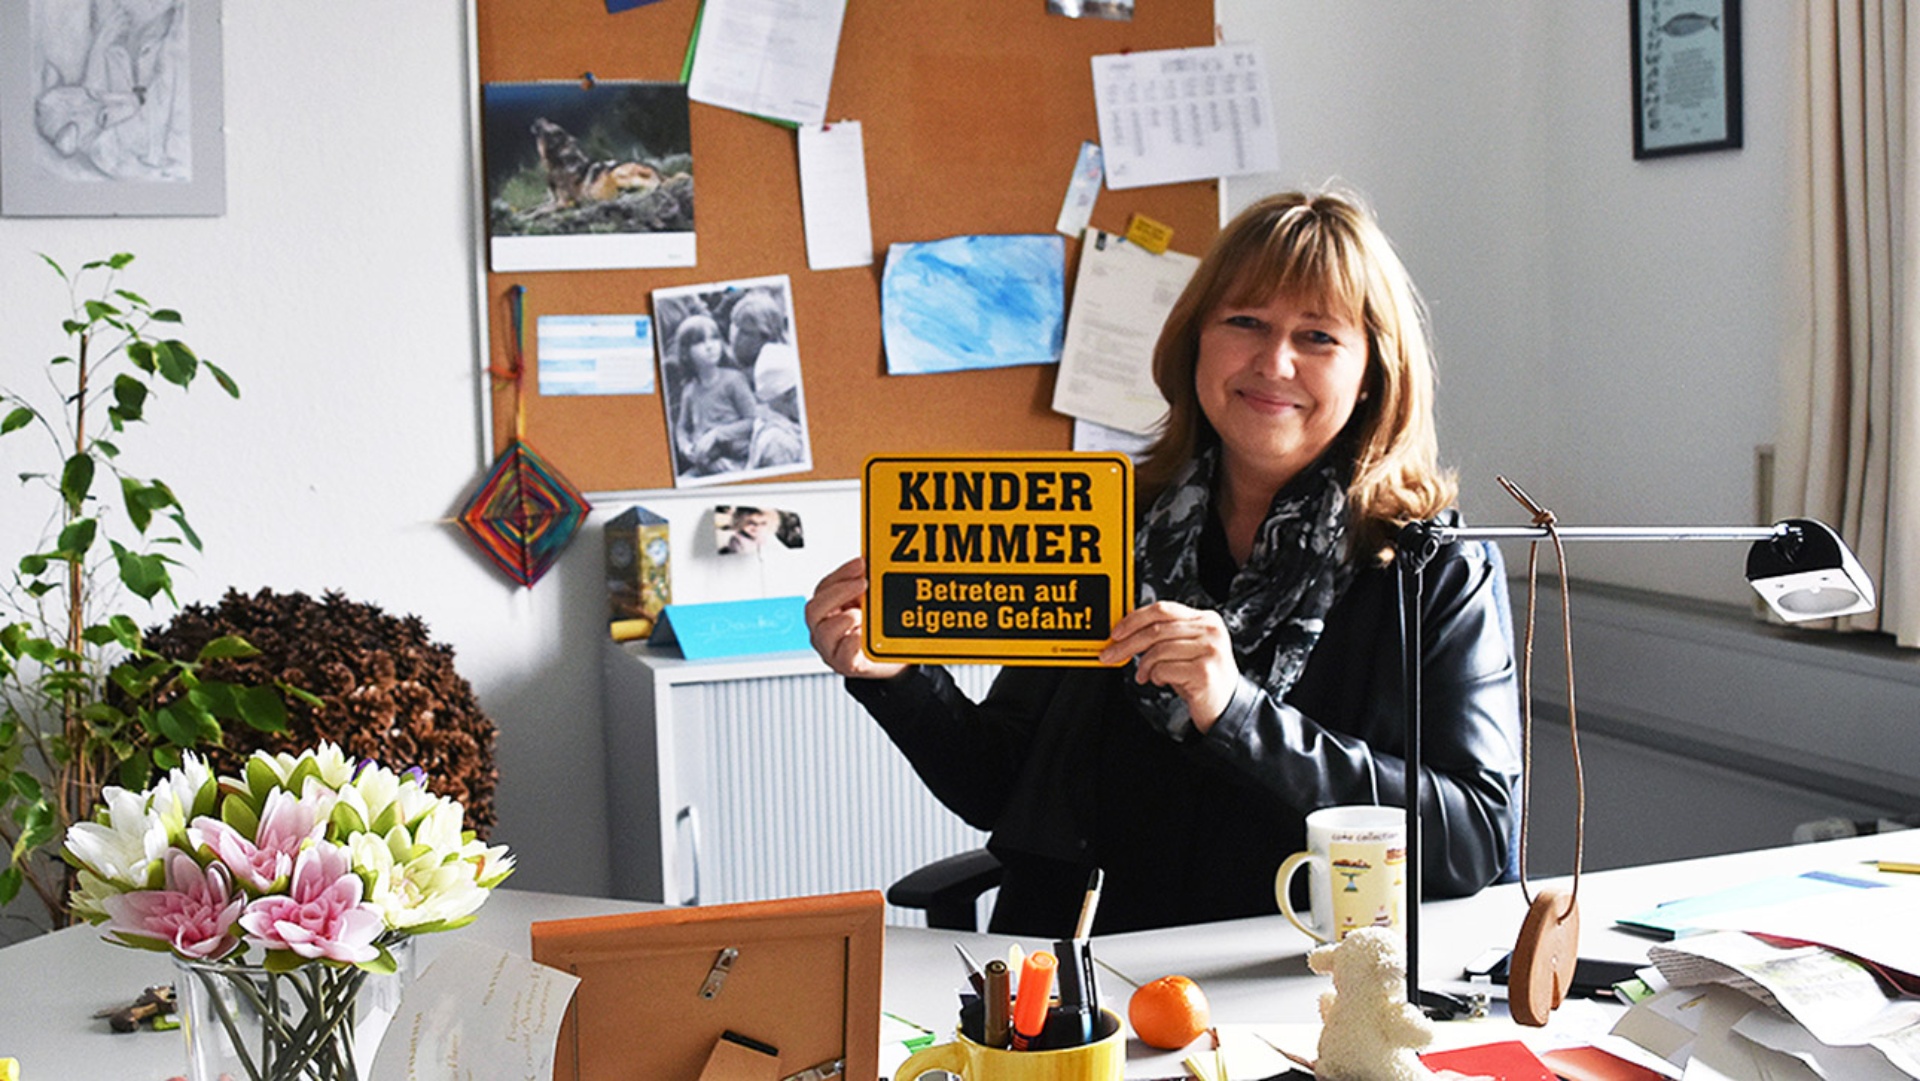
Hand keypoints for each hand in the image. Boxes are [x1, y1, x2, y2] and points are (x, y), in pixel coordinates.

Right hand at [804, 557, 906, 679]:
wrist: (890, 660)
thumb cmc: (875, 631)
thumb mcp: (868, 604)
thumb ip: (865, 588)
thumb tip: (870, 566)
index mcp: (827, 610)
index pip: (824, 588)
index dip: (841, 574)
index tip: (860, 564)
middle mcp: (823, 629)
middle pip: (814, 609)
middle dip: (839, 592)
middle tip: (863, 583)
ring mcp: (831, 649)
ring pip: (823, 632)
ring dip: (844, 619)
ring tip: (862, 614)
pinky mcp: (846, 665)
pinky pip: (843, 656)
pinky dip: (852, 643)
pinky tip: (862, 635)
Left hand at [1099, 601, 1238, 731]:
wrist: (1226, 705)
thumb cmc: (1200, 676)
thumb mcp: (1184, 649)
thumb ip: (1164, 635)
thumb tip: (1127, 632)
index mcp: (1205, 619)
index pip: (1162, 609)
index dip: (1134, 619)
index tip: (1117, 632)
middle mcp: (1210, 631)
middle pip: (1156, 630)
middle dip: (1127, 644)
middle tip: (1111, 654)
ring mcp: (1210, 650)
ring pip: (1158, 650)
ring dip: (1144, 665)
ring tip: (1144, 675)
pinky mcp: (1204, 672)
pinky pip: (1164, 669)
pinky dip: (1156, 676)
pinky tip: (1161, 681)